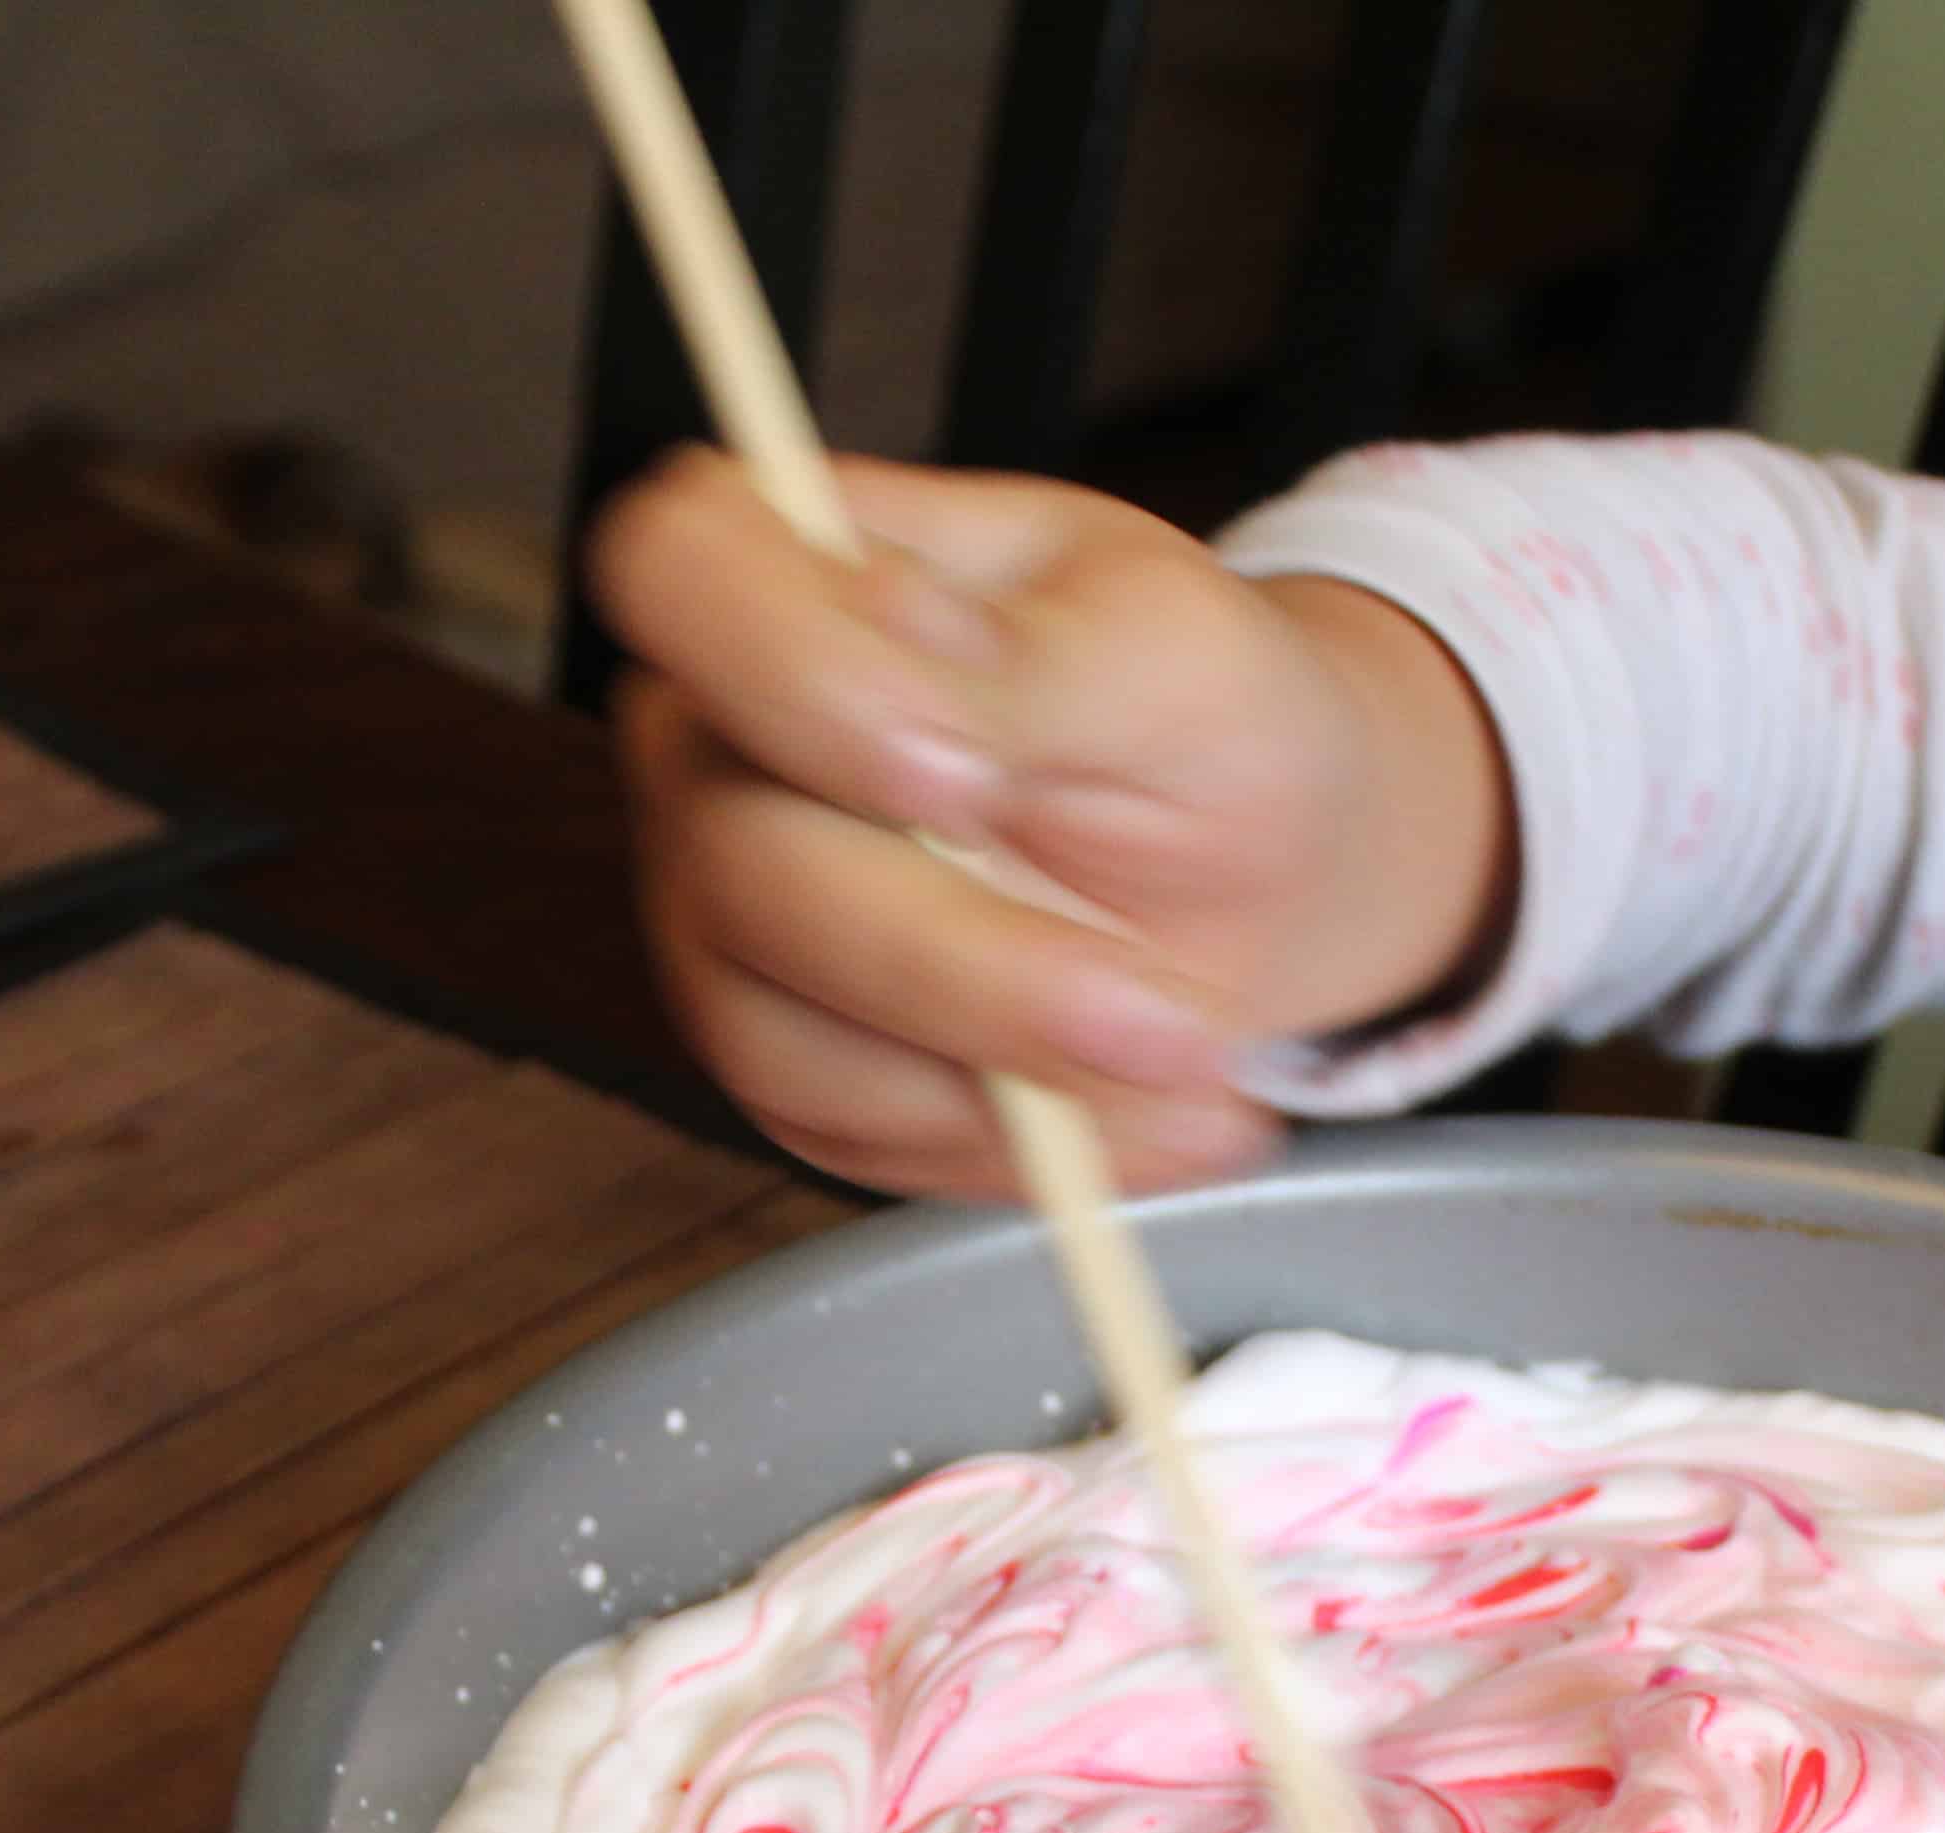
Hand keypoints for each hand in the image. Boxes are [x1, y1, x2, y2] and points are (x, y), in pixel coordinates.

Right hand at [589, 447, 1510, 1199]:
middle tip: (1164, 1010)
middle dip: (963, 960)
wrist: (1267, 866)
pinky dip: (1014, 1147)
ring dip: (1007, 1074)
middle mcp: (718, 743)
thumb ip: (1030, 660)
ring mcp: (731, 912)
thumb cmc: (1203, 719)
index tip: (969, 774)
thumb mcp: (1172, 652)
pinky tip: (1153, 1114)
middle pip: (734, 859)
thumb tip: (890, 646)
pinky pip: (845, 1134)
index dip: (790, 678)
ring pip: (777, 1031)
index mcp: (788, 571)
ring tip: (1191, 1066)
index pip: (677, 572)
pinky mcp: (783, 1057)